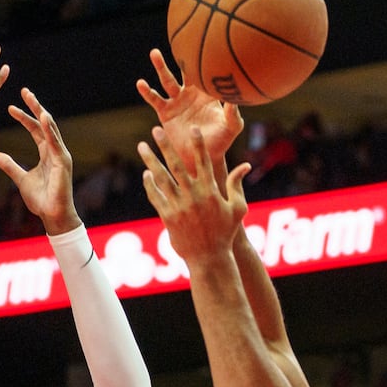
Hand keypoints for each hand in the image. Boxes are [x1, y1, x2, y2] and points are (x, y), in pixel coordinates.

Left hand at [0, 88, 79, 235]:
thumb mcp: (21, 179)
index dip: (24, 117)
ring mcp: (61, 155)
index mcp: (46, 153)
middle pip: (44, 124)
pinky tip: (43, 117)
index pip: (35, 130)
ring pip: (51, 129)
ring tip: (32, 99)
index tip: (11, 107)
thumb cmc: (41, 200)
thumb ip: (10, 166)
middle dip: (34, 107)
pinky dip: (49, 129)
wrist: (53, 216)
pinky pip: (55, 142)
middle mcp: (55, 150)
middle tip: (24, 91)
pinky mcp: (63, 162)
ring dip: (41, 112)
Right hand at [136, 48, 243, 170]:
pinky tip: (141, 83)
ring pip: (167, 80)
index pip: (206, 72)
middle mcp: (191, 94)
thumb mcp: (231, 127)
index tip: (202, 44)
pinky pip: (155, 99)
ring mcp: (177, 101)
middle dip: (182, 56)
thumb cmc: (221, 142)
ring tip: (154, 53)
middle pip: (185, 70)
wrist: (201, 158)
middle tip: (178, 38)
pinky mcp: (165, 112)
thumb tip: (236, 97)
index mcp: (208, 94)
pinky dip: (148, 92)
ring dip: (161, 67)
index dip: (204, 59)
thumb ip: (234, 113)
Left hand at [137, 124, 248, 259]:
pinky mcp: (168, 217)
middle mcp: (193, 196)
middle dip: (166, 146)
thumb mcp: (237, 208)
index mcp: (211, 191)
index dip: (198, 144)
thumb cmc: (225, 233)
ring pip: (162, 178)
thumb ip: (237, 185)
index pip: (203, 161)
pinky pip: (156, 197)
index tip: (192, 128)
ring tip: (141, 146)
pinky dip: (150, 184)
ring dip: (150, 160)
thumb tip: (245, 165)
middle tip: (156, 129)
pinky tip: (146, 173)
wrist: (209, 258)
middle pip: (177, 165)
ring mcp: (179, 207)